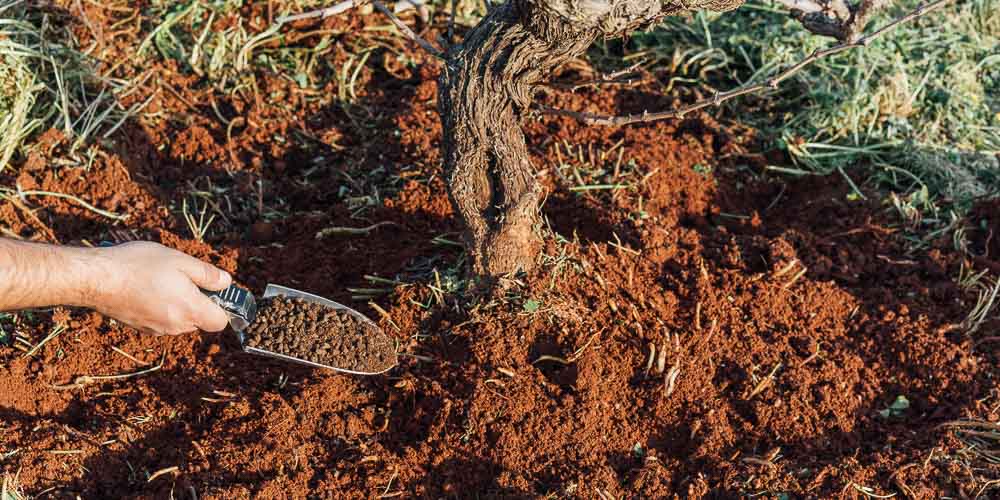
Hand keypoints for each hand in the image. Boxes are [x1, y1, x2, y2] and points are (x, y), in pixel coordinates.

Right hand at [87, 242, 232, 334]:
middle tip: (184, 277)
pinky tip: (146, 287)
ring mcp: (155, 329)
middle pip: (199, 320)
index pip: (220, 322)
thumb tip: (227, 283)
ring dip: (178, 303)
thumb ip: (207, 274)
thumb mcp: (180, 261)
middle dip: (198, 302)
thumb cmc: (139, 266)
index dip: (223, 307)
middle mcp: (175, 326)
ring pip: (179, 320)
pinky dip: (160, 307)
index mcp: (190, 310)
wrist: (96, 279)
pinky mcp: (140, 327)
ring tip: (161, 279)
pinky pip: (161, 320)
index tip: (215, 290)